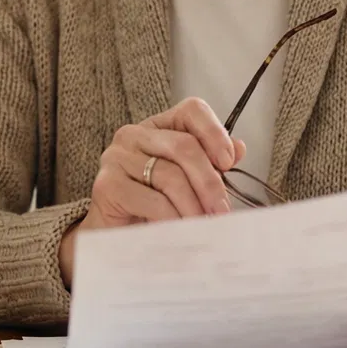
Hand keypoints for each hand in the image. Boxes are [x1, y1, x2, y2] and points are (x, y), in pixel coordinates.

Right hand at [58, 98, 243, 284]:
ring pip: (170, 176)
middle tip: (221, 210)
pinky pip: (153, 200)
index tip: (229, 162)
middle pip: (184, 146)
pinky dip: (173, 219)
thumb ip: (210, 163)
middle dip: (209, 182)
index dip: (214, 133)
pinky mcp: (107, 185)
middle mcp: (134, 135)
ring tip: (202, 226)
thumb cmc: (151, 207)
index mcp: (158, 127)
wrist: (114, 237)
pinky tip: (179, 231)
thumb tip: (238, 148)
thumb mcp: (186, 182)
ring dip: (193, 206)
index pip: (191, 111)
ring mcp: (117, 158)